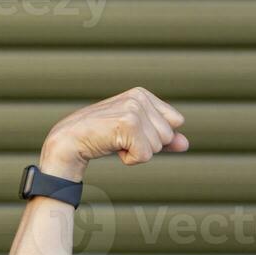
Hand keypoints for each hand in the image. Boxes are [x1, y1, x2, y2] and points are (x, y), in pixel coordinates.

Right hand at [40, 86, 188, 179]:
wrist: (69, 142)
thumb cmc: (101, 137)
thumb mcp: (136, 134)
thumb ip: (163, 137)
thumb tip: (185, 144)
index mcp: (143, 94)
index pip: (176, 122)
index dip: (156, 135)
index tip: (131, 132)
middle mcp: (139, 98)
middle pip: (168, 136)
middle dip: (147, 145)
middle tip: (120, 138)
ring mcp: (134, 110)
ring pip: (158, 147)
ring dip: (136, 152)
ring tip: (115, 141)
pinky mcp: (128, 125)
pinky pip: (145, 156)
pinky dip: (130, 159)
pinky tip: (112, 147)